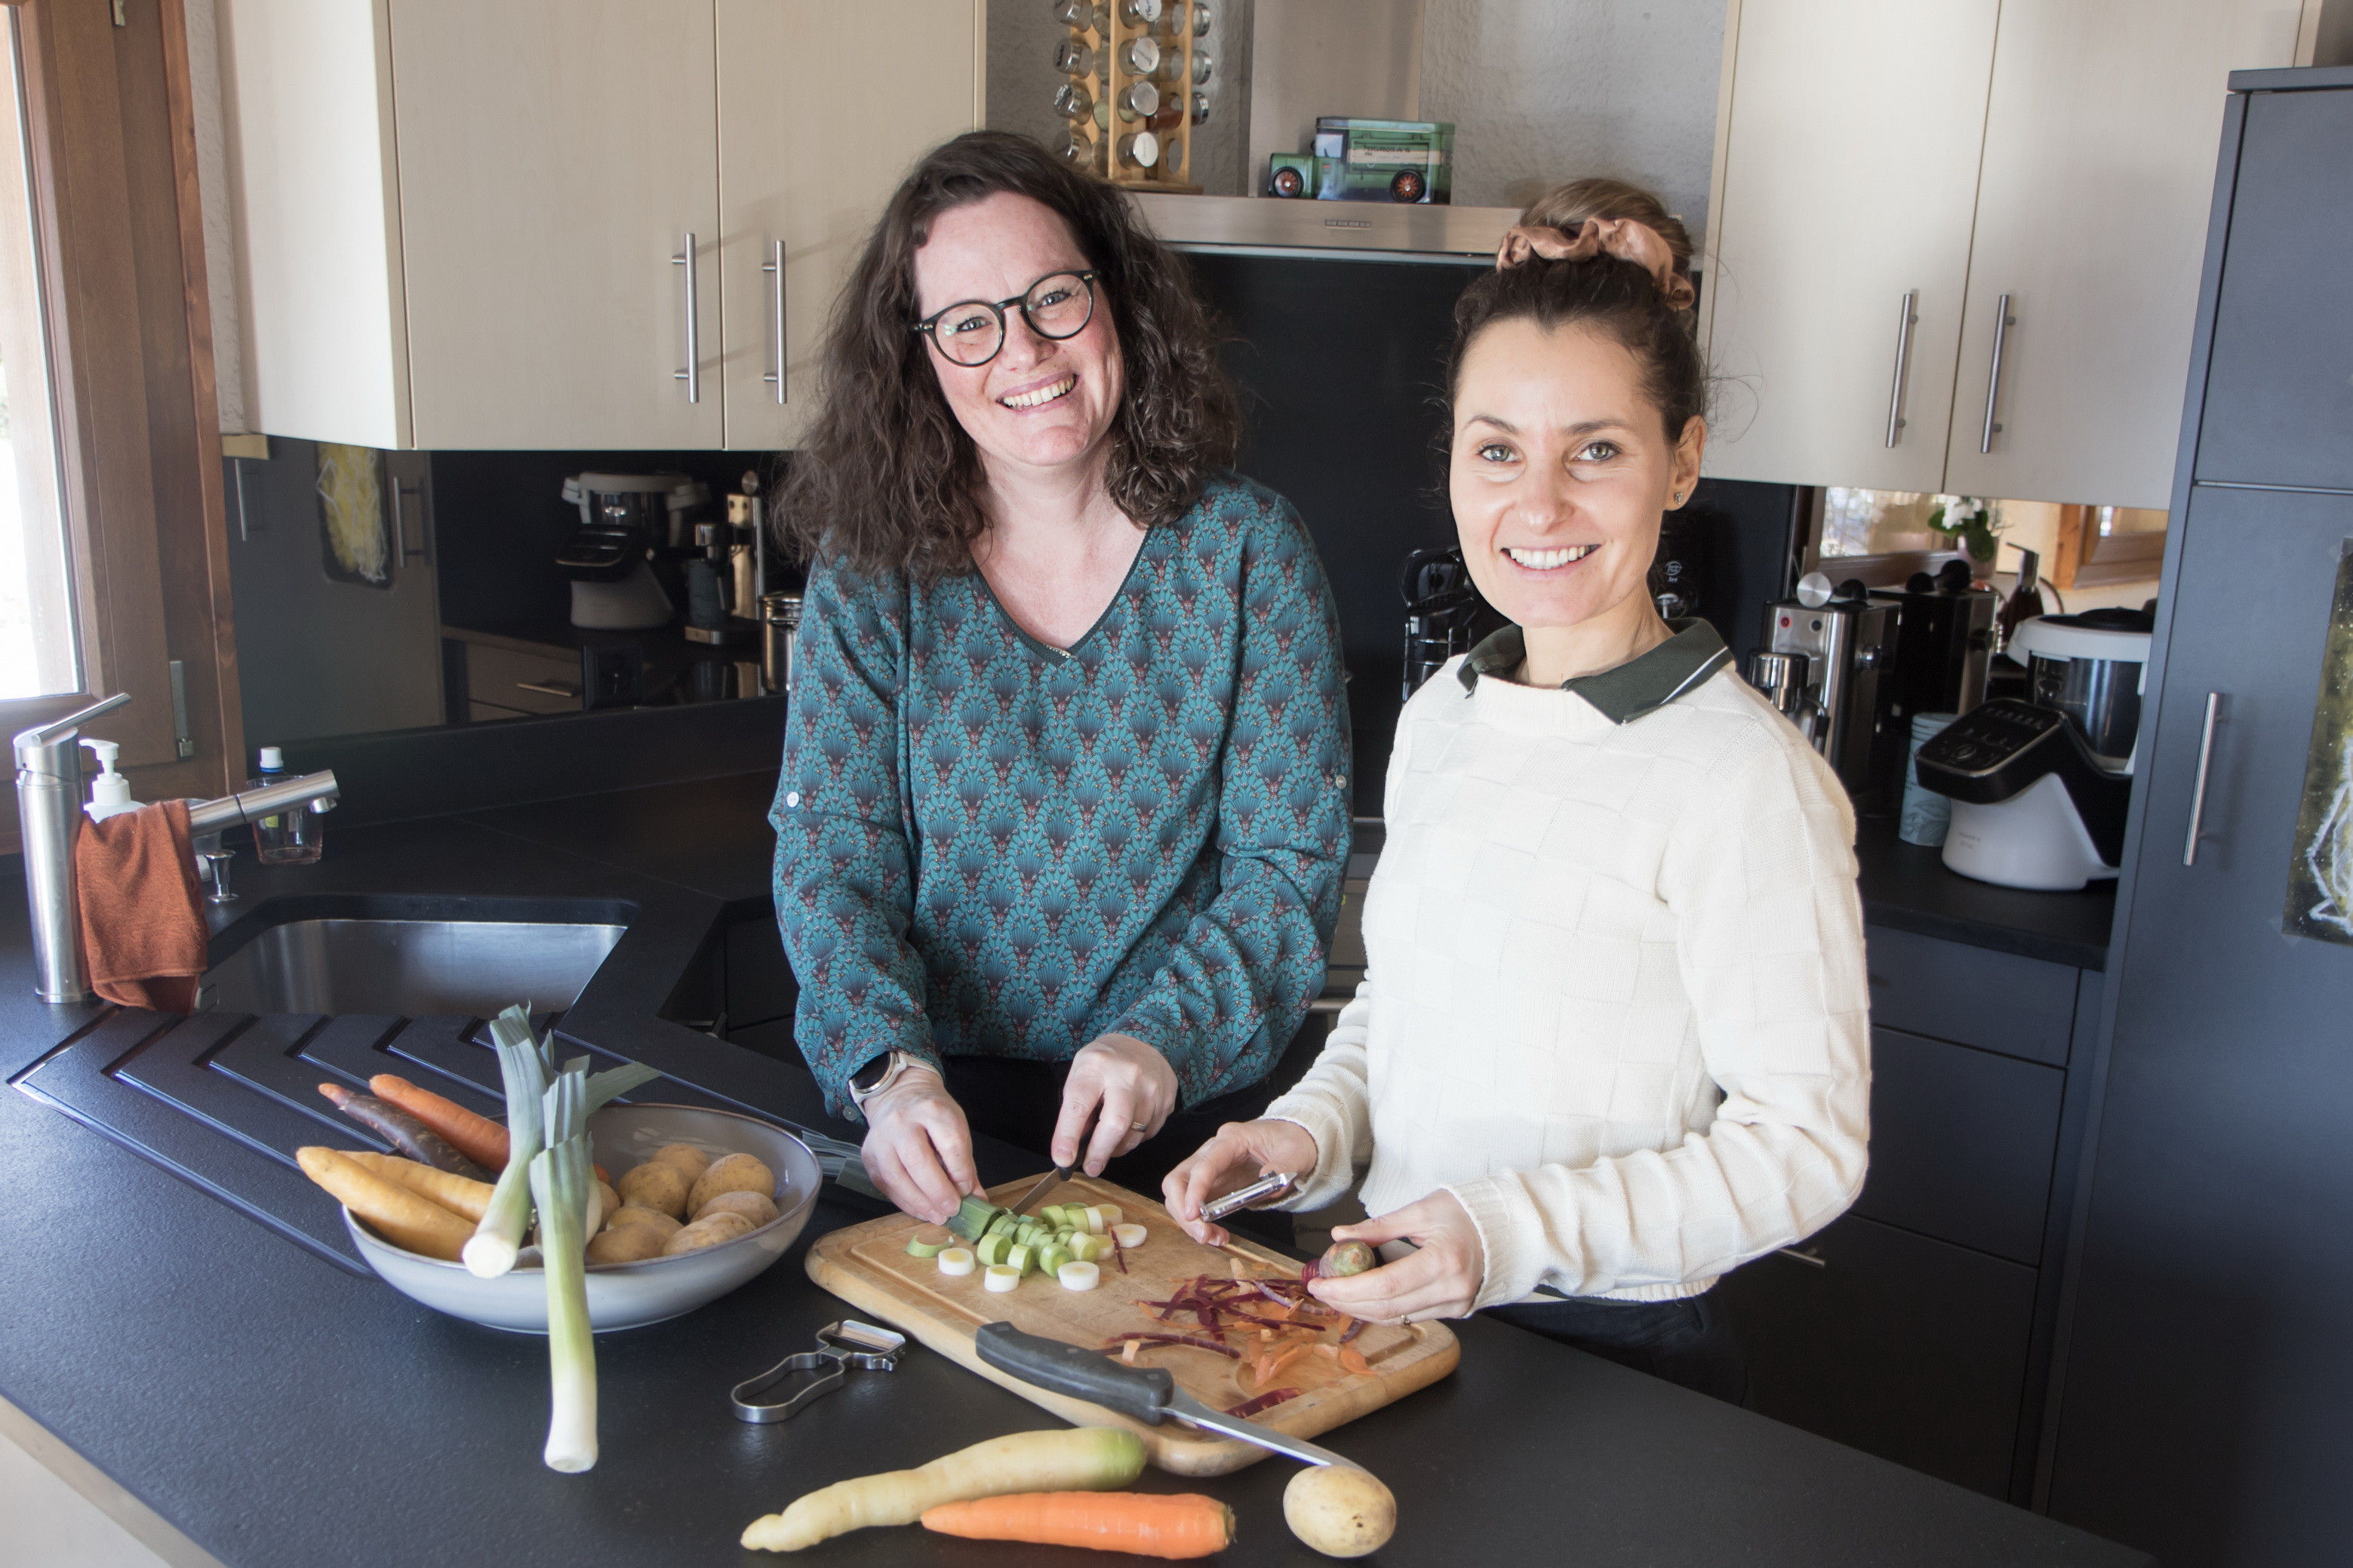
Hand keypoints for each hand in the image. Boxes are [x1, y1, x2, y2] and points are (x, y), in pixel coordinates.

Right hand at [858, 1066, 976, 1224]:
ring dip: (919, 1202)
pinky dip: (905, 1202)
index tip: (967, 1191)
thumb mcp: (955, 1127)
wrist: (899, 1095)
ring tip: (937, 1216)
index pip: (950, 1143)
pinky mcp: (869, 1155)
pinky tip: (921, 1210)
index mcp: (933, 1109)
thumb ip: (965, 1165)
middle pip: (917, 1159)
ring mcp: (881, 1138)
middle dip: (937, 1190)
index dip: (960, 1172)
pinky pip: (885, 1184)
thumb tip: (977, 1200)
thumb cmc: (932, 1114)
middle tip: (952, 1210)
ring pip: (896, 1175)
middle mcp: (902, 1121)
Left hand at [1053, 1034, 1179, 1175]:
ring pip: (1136, 1134)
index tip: (1063, 1159)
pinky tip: (1127, 1129)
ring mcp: (1152, 1086)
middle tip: (1091, 1168)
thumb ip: (1076, 1111)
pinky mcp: (1168, 1098)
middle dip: (1100, 1152)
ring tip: (1107, 1144)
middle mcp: (1127, 1074)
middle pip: (1116, 1123)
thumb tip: (1073, 1151)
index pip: (1079, 1105)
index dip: (1069, 1135)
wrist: (1140, 1041)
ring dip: (1118, 1148)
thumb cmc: (1102, 1064)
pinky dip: (1135, 1138)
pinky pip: (1151, 1132)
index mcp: (1096, 1067)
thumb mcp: (1080, 1076)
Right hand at [1163, 1119, 1319, 1245]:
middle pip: (1178, 1179)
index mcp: (1231, 1139)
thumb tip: (1268, 1179)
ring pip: (1180, 1194)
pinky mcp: (1213, 1184)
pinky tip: (1217, 1234)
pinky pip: (1194, 1204)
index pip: (1204, 1164)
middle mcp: (1212, 1151)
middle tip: (1203, 1234)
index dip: (1195, 1189)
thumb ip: (1284, 1165)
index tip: (1194, 1215)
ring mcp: (1209, 1168)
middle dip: (1183, 1210)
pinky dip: (1199, 1222)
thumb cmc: (1291, 1141)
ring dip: (1189, 1221)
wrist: (1292, 1140)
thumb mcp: (1296, 1152)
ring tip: (1214, 1238)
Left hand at [1306, 1190, 1486, 1323]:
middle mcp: (1452, 1290)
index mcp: (1443, 1261)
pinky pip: (1411, 1317)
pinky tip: (1365, 1299)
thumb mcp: (1421, 1211)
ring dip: (1362, 1309)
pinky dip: (1384, 1310)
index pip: (1385, 1285)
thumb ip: (1379, 1227)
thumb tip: (1341, 1236)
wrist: (1508, 1228)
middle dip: (1347, 1302)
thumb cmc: (1468, 1213)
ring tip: (1337, 1293)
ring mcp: (1456, 1305)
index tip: (1320, 1282)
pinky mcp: (1457, 1311)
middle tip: (1322, 1289)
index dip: (1347, 1288)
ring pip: (1397, 1318)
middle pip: (1388, 1307)